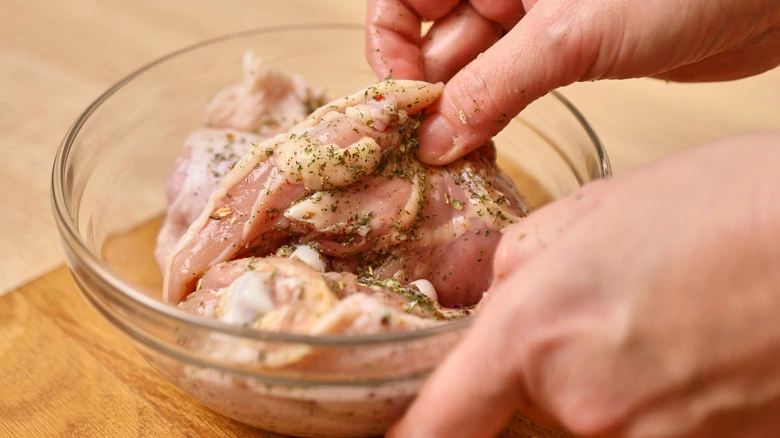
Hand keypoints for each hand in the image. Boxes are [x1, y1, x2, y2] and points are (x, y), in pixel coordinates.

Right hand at [366, 0, 779, 163]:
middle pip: (433, 40)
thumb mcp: (570, 36)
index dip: (390, 47)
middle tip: (425, 152)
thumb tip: (435, 139)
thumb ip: (493, 88)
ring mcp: (530, 19)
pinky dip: (492, 118)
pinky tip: (482, 149)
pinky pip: (505, 87)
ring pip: (470, 70)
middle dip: (427, 95)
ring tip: (451, 161)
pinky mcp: (560, 52)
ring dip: (458, 115)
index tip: (404, 101)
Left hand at [387, 131, 779, 437]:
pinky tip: (688, 354)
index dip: (409, 435)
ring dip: (607, 390)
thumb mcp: (590, 213)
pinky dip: (656, 403)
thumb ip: (517, 269)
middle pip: (524, 420)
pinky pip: (649, 435)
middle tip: (597, 327)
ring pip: (589, 428)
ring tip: (655, 330)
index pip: (438, 425)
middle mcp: (584, 410)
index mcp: (535, 335)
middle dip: (538, 383)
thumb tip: (489, 303)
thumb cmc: (723, 209)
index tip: (400, 436)